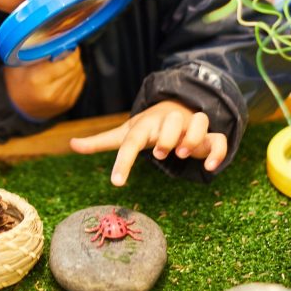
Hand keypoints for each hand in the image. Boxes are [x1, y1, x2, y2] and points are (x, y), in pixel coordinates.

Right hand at [3, 49, 85, 119]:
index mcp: (38, 80)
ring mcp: (61, 100)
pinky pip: (79, 83)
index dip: (71, 51)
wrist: (18, 109)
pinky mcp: (67, 104)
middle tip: (69, 49)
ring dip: (76, 65)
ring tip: (67, 60)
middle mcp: (51, 92)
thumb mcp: (18, 64)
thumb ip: (35, 52)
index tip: (69, 44)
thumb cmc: (16, 83)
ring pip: (79, 75)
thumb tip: (54, 37)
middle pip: (75, 68)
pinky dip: (76, 75)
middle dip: (74, 57)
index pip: (67, 63)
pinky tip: (68, 71)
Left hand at [70, 100, 227, 185]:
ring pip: (199, 122)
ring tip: (182, 154)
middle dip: (166, 137)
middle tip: (160, 154)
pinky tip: (209, 167)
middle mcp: (170, 122)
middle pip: (170, 121)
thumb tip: (72, 144)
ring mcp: (191, 127)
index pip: (132, 140)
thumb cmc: (148, 127)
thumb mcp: (125, 134)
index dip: (124, 161)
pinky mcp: (208, 137)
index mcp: (146, 124)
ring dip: (192, 137)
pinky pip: (218, 139)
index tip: (116, 183)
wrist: (177, 107)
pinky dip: (217, 151)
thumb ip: (101, 141)